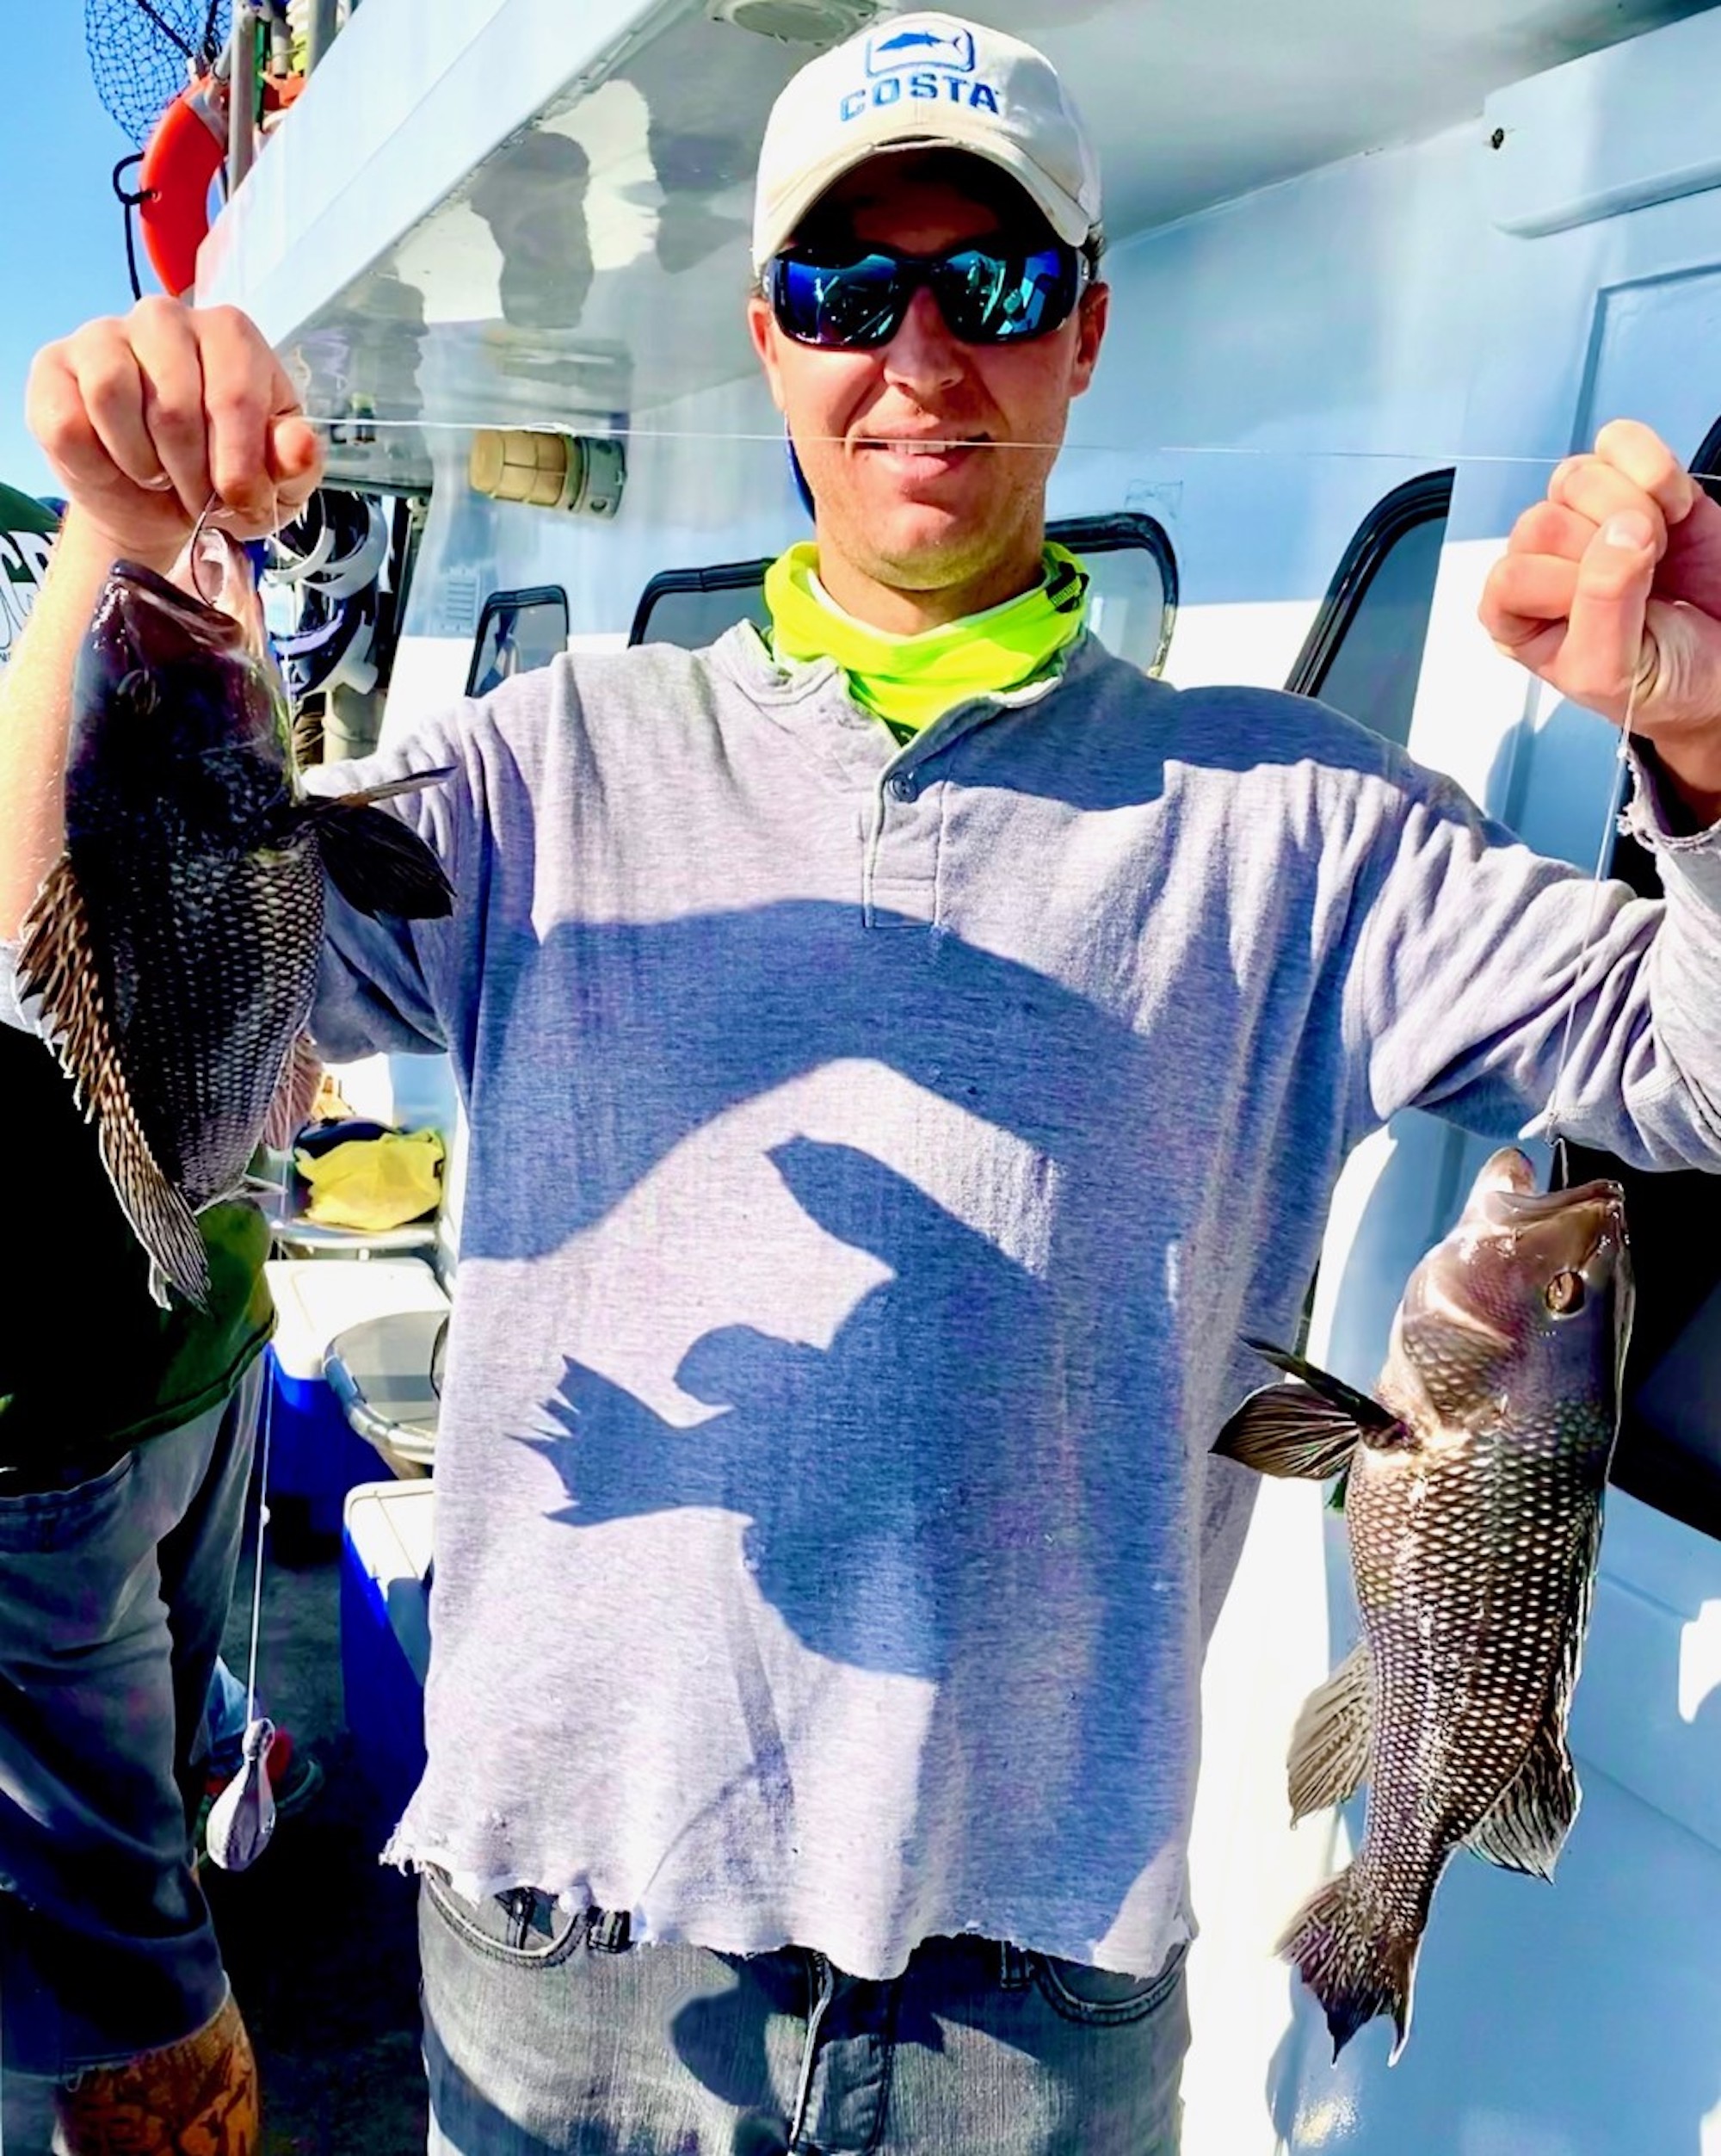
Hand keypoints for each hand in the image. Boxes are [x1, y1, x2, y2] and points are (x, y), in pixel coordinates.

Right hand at [25, 297, 322, 568]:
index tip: (238, 500)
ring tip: (160, 477)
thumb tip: (298, 444)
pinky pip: (68, 420)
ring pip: (113, 396)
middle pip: (174, 402)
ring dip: (143, 462)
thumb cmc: (223, 476)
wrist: (158, 502)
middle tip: (199, 498)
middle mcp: (165, 318)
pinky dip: (98, 463)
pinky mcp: (55, 368)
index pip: (234, 395)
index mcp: (229, 334)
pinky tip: (118, 467)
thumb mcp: (277, 482)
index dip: (237, 465)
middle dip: (192, 473)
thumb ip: (296, 462)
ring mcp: (104, 336)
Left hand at [1479, 420, 1720, 799]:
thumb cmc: (1661, 682)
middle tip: (1645, 580)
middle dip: (1604, 549)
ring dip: (1633, 510)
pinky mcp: (1631, 484)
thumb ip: (1604, 606)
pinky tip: (1674, 510)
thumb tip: (1621, 531)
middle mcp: (1541, 563)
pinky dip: (1656, 470)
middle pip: (1542, 521)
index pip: (1511, 577)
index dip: (1568, 588)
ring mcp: (1584, 518)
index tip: (1613, 611)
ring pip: (1576, 478)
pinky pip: (1620, 442)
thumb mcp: (1615, 671)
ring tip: (1660, 550)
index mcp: (1515, 618)